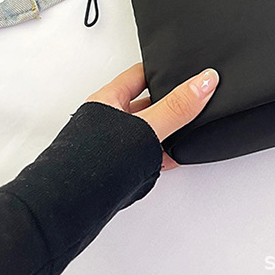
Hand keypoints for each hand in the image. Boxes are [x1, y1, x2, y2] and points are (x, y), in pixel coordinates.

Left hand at [87, 63, 218, 169]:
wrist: (72, 208)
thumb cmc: (90, 164)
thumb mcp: (145, 128)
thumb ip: (176, 107)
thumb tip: (203, 82)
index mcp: (108, 101)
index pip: (139, 74)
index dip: (160, 69)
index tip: (179, 66)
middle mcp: (107, 121)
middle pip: (145, 103)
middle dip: (167, 102)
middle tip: (190, 97)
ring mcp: (111, 147)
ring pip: (146, 131)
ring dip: (165, 131)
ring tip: (186, 128)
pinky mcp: (117, 169)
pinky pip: (146, 155)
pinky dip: (162, 155)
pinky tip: (175, 157)